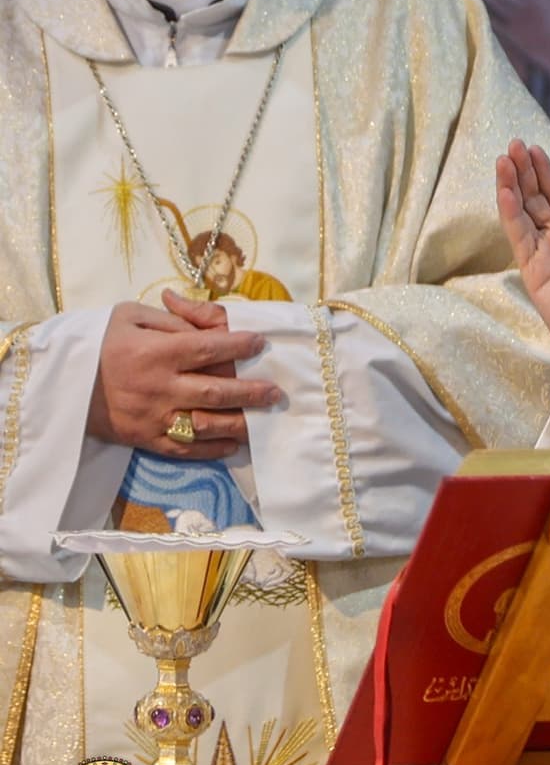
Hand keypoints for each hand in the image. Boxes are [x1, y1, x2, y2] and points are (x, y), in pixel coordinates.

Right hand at [86, 296, 283, 458]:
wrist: (60, 384)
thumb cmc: (99, 344)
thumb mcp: (129, 317)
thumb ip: (174, 317)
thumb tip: (212, 315)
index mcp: (155, 353)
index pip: (207, 349)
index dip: (237, 346)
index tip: (260, 343)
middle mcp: (158, 387)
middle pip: (214, 391)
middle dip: (250, 392)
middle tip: (275, 391)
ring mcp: (152, 417)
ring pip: (205, 425)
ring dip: (238, 423)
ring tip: (262, 420)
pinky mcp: (145, 440)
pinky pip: (184, 449)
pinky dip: (211, 449)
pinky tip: (233, 444)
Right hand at [497, 140, 549, 404]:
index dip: (544, 171)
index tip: (532, 148)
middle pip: (536, 197)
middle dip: (524, 172)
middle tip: (513, 145)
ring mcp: (544, 252)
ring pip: (522, 212)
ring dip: (511, 186)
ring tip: (503, 160)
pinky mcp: (532, 269)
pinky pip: (518, 235)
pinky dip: (509, 211)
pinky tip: (504, 190)